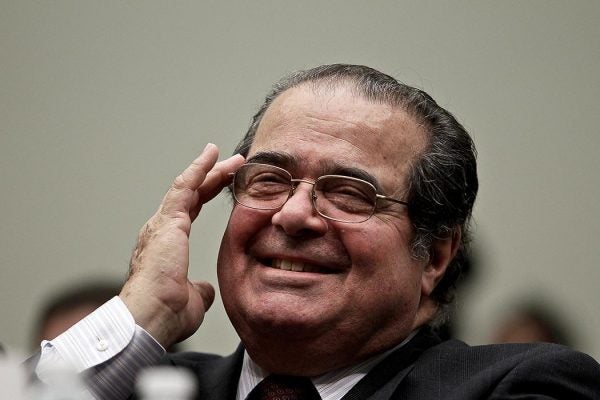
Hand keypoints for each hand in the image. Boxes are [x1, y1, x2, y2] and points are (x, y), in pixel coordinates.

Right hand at [119, 143, 244, 347]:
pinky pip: (184, 188)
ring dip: (211, 169)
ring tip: (232, 158)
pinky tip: (212, 155)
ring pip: (188, 187)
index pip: (190, 210)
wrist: (150, 318)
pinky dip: (198, 169)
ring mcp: (162, 224)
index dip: (207, 193)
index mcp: (167, 245)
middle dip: (213, 177)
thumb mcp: (193, 300)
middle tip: (234, 164)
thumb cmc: (166, 315)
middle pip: (191, 195)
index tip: (225, 181)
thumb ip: (200, 290)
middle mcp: (161, 230)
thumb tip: (206, 290)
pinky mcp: (167, 221)